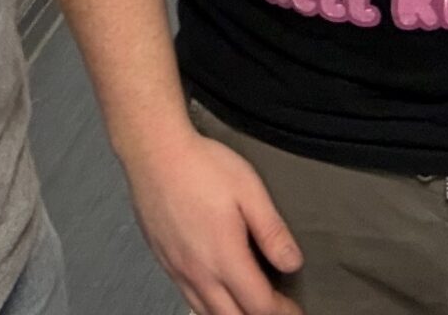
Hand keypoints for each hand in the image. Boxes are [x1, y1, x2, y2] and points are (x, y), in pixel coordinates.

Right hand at [126, 123, 303, 314]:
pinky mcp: (163, 259)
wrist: (153, 149)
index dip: (282, 311)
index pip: (259, 306)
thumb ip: (272, 232)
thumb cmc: (199, 165)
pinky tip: (216, 290)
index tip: (293, 306)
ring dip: (231, 314)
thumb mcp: (249, 191)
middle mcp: (198, 271)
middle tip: (274, 308)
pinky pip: (187, 296)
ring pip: (206, 312)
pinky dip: (207, 304)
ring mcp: (176, 268)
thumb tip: (292, 262)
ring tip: (247, 302)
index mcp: (224, 257)